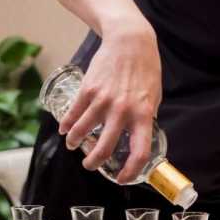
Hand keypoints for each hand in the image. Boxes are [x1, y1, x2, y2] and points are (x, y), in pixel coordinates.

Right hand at [59, 25, 161, 182]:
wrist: (129, 41)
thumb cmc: (145, 68)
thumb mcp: (154, 96)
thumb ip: (145, 117)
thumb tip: (138, 135)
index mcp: (143, 115)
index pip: (139, 152)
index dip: (131, 171)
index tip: (122, 177)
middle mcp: (122, 111)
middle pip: (104, 148)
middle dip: (94, 162)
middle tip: (90, 165)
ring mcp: (103, 101)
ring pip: (83, 132)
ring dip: (75, 143)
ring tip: (72, 146)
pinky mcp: (88, 90)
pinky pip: (74, 114)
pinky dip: (66, 124)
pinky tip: (64, 130)